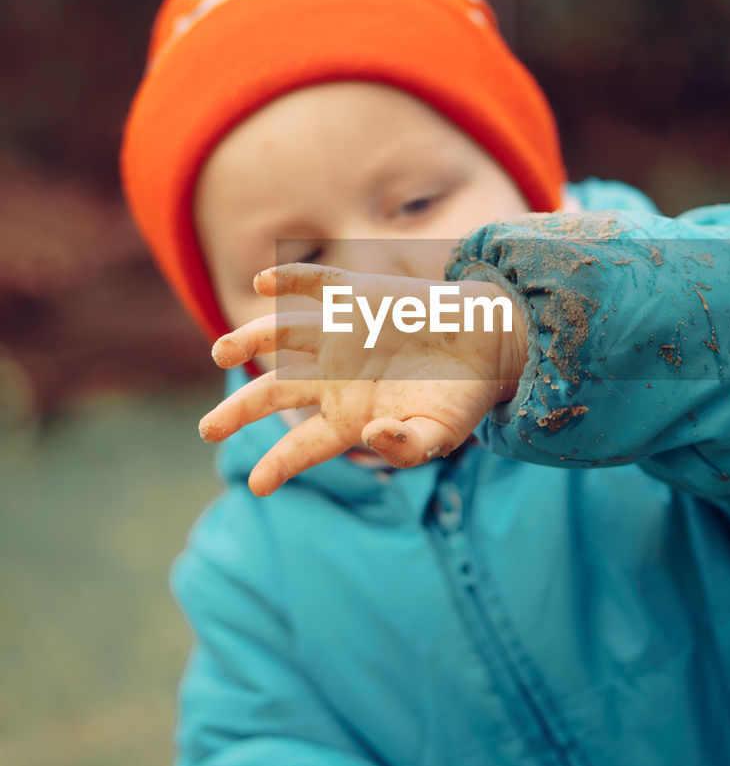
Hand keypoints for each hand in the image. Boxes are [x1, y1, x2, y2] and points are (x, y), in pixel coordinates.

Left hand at [199, 263, 527, 495]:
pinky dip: (290, 279)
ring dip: (248, 340)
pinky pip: (316, 282)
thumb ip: (407, 448)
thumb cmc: (459, 398)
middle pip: (274, 393)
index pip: (302, 445)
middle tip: (207, 431)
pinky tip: (263, 282)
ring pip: (281, 335)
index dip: (279, 465)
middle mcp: (333, 376)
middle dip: (238, 412)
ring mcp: (340, 334)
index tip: (259, 485)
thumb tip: (372, 433)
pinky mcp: (357, 295)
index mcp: (348, 417)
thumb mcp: (440, 436)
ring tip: (220, 353)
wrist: (486, 341)